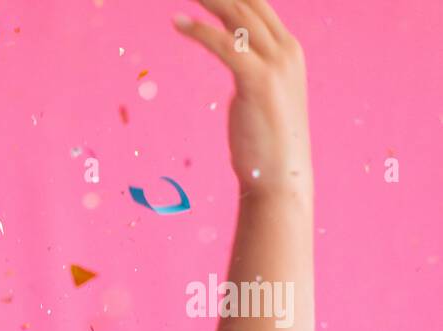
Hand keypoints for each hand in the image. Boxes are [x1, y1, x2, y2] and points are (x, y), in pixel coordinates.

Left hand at [175, 0, 311, 199]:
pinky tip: (176, 21)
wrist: (281, 178)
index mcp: (289, 51)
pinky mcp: (259, 81)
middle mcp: (287, 51)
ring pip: (238, 17)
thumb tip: (236, 58)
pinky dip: (199, 30)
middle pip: (249, 3)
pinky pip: (225, 45)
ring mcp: (277, 64)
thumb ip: (251, 69)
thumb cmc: (266, 143)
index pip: (259, 6)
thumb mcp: (261, 94)